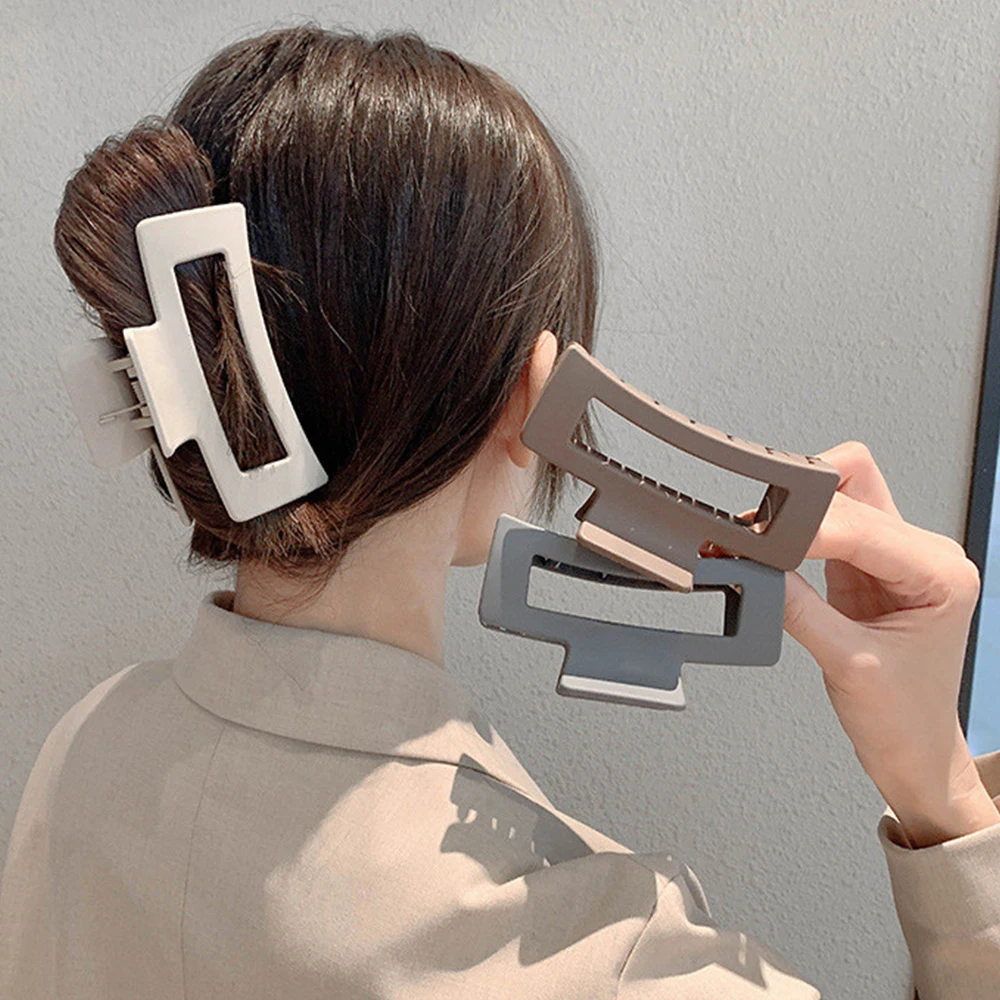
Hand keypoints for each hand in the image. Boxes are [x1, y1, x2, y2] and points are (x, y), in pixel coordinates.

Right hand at [779, 442, 998, 846]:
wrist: (914, 749)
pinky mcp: (869, 565)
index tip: (758, 538)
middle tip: (752, 539)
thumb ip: (798, 609)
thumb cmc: (905, 717)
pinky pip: (830, 527)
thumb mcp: (847, 663)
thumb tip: (755, 567)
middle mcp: (926, 554)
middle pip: (852, 492)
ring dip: (797, 515)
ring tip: (760, 544)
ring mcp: (896, 556)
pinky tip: (776, 553)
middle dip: (797, 513)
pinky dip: (796, 533)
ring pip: (840, 497)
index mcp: (941, 573)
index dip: (805, 528)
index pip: (862, 526)